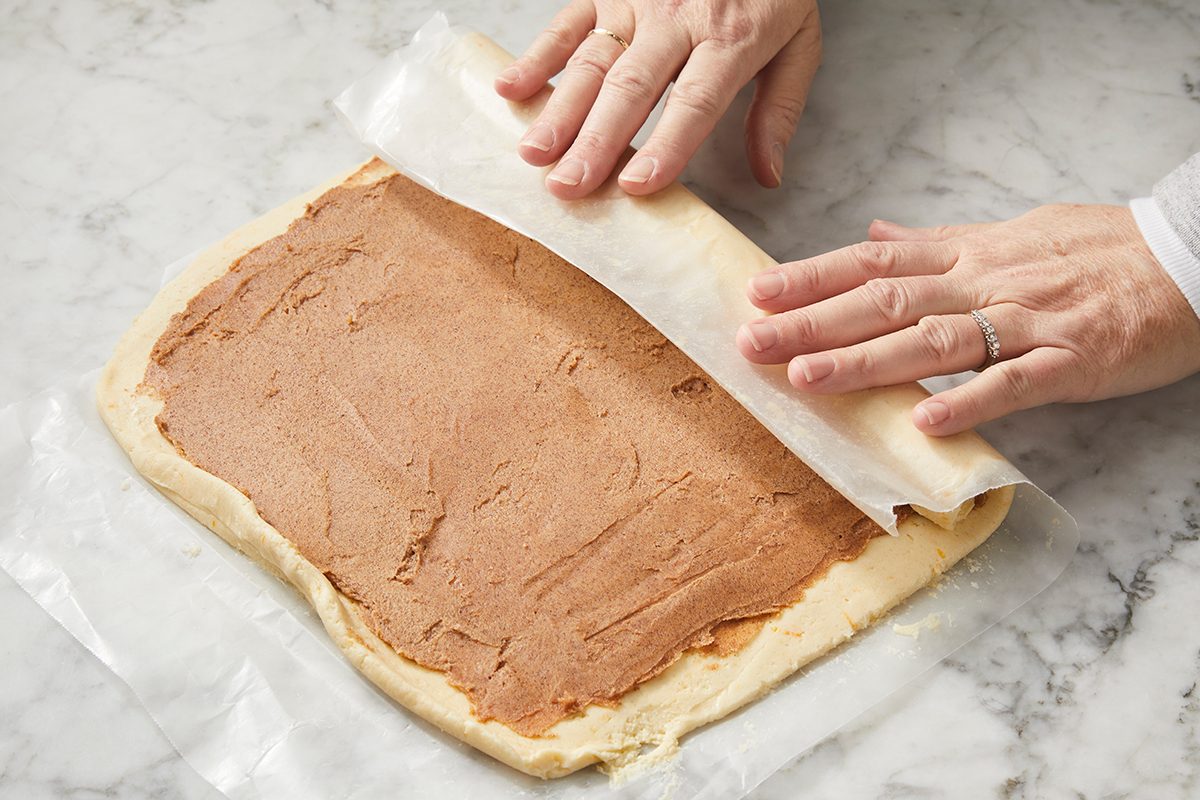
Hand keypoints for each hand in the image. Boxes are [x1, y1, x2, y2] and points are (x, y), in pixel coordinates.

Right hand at [494, 0, 820, 198]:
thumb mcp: (798, 43)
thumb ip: (780, 109)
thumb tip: (768, 175)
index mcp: (731, 38)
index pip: (695, 101)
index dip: (666, 145)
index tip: (637, 185)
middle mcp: (678, 19)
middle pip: (631, 88)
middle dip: (595, 141)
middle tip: (567, 186)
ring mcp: (636, 0)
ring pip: (592, 62)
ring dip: (559, 111)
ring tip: (534, 154)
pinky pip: (567, 23)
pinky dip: (537, 56)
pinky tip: (512, 89)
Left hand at [735, 204, 1199, 435]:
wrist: (1187, 257)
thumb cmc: (1094, 250)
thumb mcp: (1007, 232)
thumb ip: (935, 243)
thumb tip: (874, 237)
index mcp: (965, 256)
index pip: (872, 264)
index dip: (811, 278)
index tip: (755, 294)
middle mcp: (983, 283)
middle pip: (884, 302)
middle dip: (813, 324)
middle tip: (752, 343)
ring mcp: (1026, 322)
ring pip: (934, 340)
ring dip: (866, 360)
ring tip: (808, 378)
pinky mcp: (1070, 361)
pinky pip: (1013, 382)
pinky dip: (968, 399)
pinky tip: (923, 421)